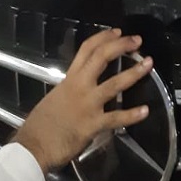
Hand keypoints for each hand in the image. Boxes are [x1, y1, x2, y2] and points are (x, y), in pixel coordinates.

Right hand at [13, 28, 152, 172]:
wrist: (31, 148)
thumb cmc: (40, 126)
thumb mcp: (54, 98)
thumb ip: (70, 90)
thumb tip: (81, 87)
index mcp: (69, 80)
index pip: (86, 51)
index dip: (103, 38)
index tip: (117, 32)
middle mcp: (79, 87)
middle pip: (101, 57)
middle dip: (121, 46)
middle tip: (137, 40)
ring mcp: (87, 105)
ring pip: (114, 84)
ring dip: (134, 73)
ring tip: (149, 64)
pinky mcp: (92, 124)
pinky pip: (115, 118)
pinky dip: (132, 115)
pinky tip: (145, 111)